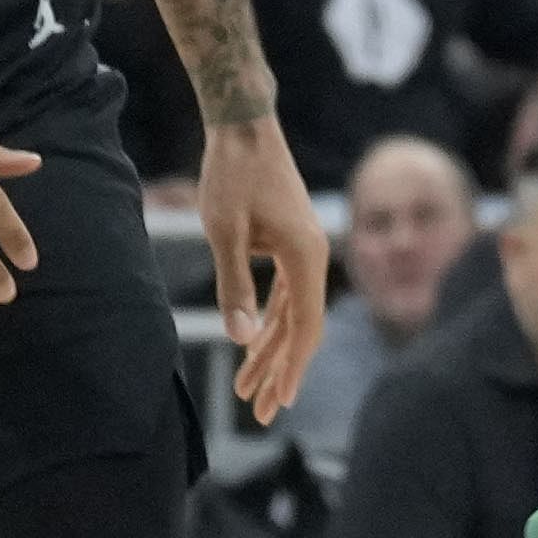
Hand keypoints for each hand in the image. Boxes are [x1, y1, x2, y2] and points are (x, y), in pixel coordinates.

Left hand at [202, 129, 336, 427]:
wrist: (243, 124)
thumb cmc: (232, 174)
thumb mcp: (225, 232)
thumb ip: (234, 285)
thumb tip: (241, 338)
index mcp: (305, 256)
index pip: (305, 327)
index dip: (291, 368)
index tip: (278, 403)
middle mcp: (312, 256)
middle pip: (301, 327)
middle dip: (280, 371)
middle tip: (262, 413)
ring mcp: (303, 249)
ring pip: (292, 313)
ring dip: (271, 350)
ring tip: (249, 388)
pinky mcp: (290, 242)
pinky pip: (285, 293)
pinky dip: (270, 321)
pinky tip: (253, 342)